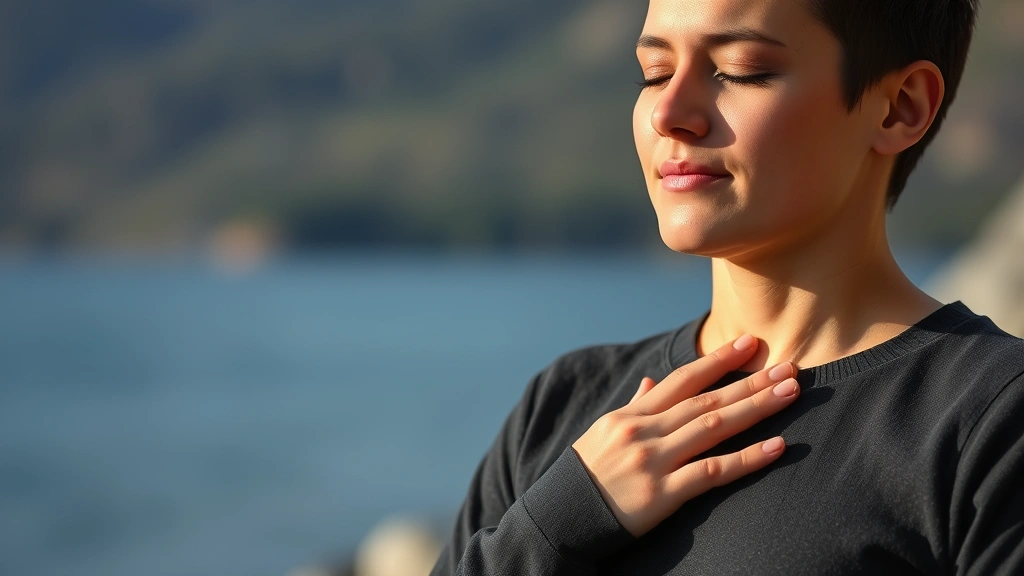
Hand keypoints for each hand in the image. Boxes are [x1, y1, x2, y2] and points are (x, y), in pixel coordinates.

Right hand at [570, 334, 798, 537]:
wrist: (560, 518)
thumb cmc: (584, 475)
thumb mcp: (603, 433)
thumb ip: (632, 407)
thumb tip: (648, 381)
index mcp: (630, 415)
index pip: (682, 380)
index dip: (718, 360)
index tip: (749, 343)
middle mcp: (643, 432)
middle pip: (706, 400)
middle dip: (751, 381)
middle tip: (790, 367)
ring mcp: (654, 461)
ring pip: (714, 427)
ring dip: (757, 407)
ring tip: (791, 393)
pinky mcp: (662, 494)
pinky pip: (712, 472)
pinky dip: (747, 458)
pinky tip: (777, 446)